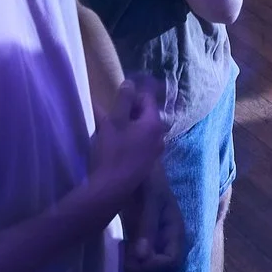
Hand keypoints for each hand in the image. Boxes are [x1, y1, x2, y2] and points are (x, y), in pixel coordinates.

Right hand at [88, 79, 169, 211]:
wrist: (111, 188)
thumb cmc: (113, 151)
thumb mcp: (114, 122)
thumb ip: (123, 100)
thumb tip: (130, 83)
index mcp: (154, 123)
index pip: (147, 98)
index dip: (132, 93)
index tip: (118, 94)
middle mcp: (159, 136)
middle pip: (145, 114)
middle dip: (130, 110)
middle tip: (112, 112)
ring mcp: (155, 151)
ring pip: (142, 129)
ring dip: (129, 124)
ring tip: (112, 127)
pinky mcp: (147, 163)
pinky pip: (141, 142)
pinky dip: (131, 138)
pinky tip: (117, 143)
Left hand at [119, 161, 188, 271]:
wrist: (135, 169)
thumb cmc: (147, 178)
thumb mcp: (150, 198)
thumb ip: (147, 227)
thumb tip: (142, 258)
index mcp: (175, 232)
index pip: (173, 263)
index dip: (155, 267)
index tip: (135, 258)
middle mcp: (167, 244)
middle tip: (126, 257)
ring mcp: (153, 247)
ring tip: (123, 253)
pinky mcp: (140, 246)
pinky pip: (138, 268)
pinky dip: (128, 268)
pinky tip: (122, 249)